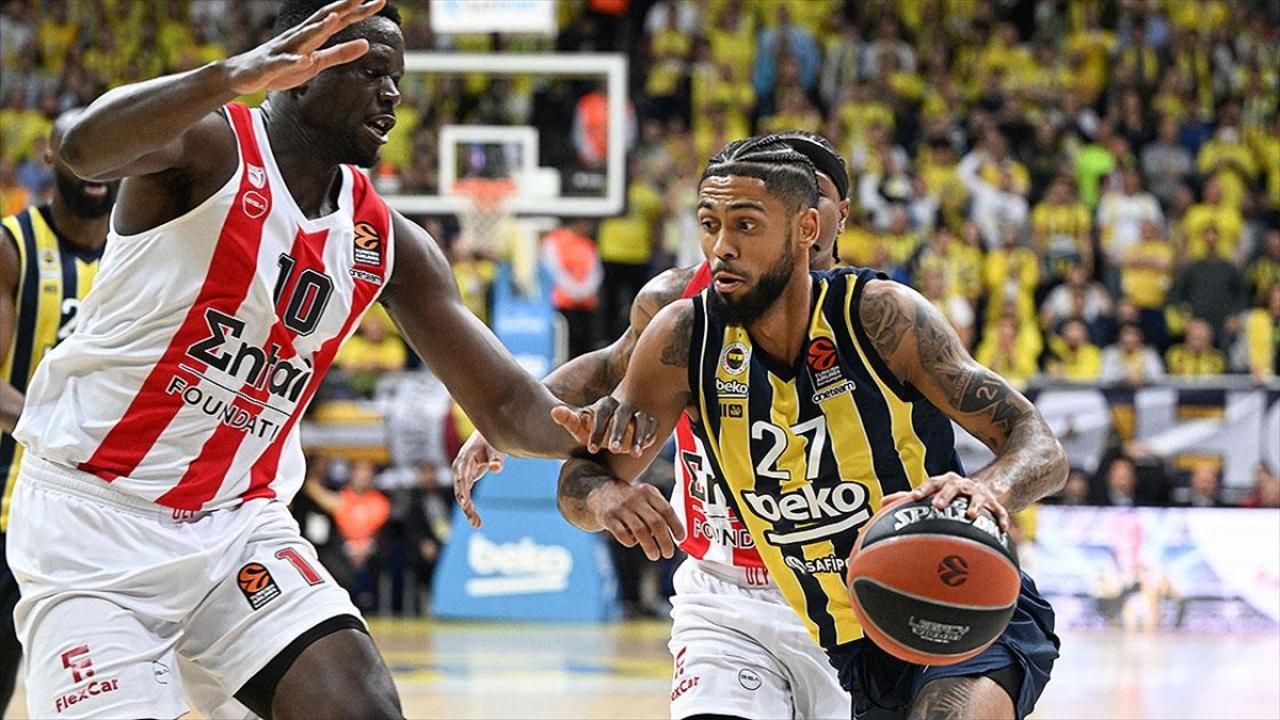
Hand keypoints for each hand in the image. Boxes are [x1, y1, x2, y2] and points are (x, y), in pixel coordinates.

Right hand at [222, 0, 386, 94]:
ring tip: (336, 19)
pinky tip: (306, 60)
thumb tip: (366, 44)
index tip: (380, 1)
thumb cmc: (285, 67)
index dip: (359, 11)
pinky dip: (296, 61)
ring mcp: (286, 49)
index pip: (340, 20)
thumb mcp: (318, 63)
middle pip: (324, 20)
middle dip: (342, 8)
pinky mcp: (273, 65)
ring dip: (320, 28)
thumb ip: (341, 54)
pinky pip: (285, 62)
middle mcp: (300, 37)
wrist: (245, 75)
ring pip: (304, 37)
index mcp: (313, 36)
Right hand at [452, 432, 505, 527]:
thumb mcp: (495, 449)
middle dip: (466, 506)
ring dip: (468, 510)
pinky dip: (470, 508)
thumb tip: (497, 468)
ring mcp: (461, 475)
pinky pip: (466, 496)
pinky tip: (476, 520)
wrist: (487, 437)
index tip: (465, 504)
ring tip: (477, 524)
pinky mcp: (466, 480)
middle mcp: (459, 468)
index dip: (463, 491)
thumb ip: (495, 459)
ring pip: (462, 496)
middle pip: (460, 490)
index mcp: (464, 459)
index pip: (462, 477)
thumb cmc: (491, 442)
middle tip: (474, 520)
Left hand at [551, 397, 659, 455]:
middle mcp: (623, 407)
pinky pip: (653, 426)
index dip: (597, 430)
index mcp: (605, 405)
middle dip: (619, 432)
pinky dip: (650, 435)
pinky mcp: (650, 423)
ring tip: (634, 454)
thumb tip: (553, 411)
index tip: (591, 449)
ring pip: (642, 420)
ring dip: (638, 436)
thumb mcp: (579, 428)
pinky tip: (645, 447)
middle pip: (623, 414)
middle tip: (614, 450)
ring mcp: (638, 414)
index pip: (602, 413)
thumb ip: (568, 419)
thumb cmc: (592, 430)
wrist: (610, 433)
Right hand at [588, 479, 684, 560]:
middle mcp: (636, 498)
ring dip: (650, 546)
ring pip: (640, 530)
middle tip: (668, 554)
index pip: (666, 510)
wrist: (600, 492)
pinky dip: (630, 542)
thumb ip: (659, 512)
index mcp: (649, 492)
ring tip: (655, 555)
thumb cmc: (631, 501)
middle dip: (665, 541)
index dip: (676, 525)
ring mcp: (621, 508)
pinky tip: (633, 543)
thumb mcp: (646, 497)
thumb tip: (675, 536)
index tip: (681, 539)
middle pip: (655, 522)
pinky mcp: (608, 517)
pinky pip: (622, 534)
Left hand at [883, 472, 1010, 530]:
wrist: (982, 487)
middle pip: (952, 487)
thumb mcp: (931, 492)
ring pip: (977, 497)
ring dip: (974, 505)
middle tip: (938, 506)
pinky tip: (1004, 529)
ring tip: (971, 515)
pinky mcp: (994, 503)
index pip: (932, 483)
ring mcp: (978, 493)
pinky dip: (1002, 518)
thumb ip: (907, 498)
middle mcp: (960, 485)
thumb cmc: (948, 493)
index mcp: (943, 482)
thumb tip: (881, 503)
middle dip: (945, 496)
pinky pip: (999, 511)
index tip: (914, 496)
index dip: (923, 489)